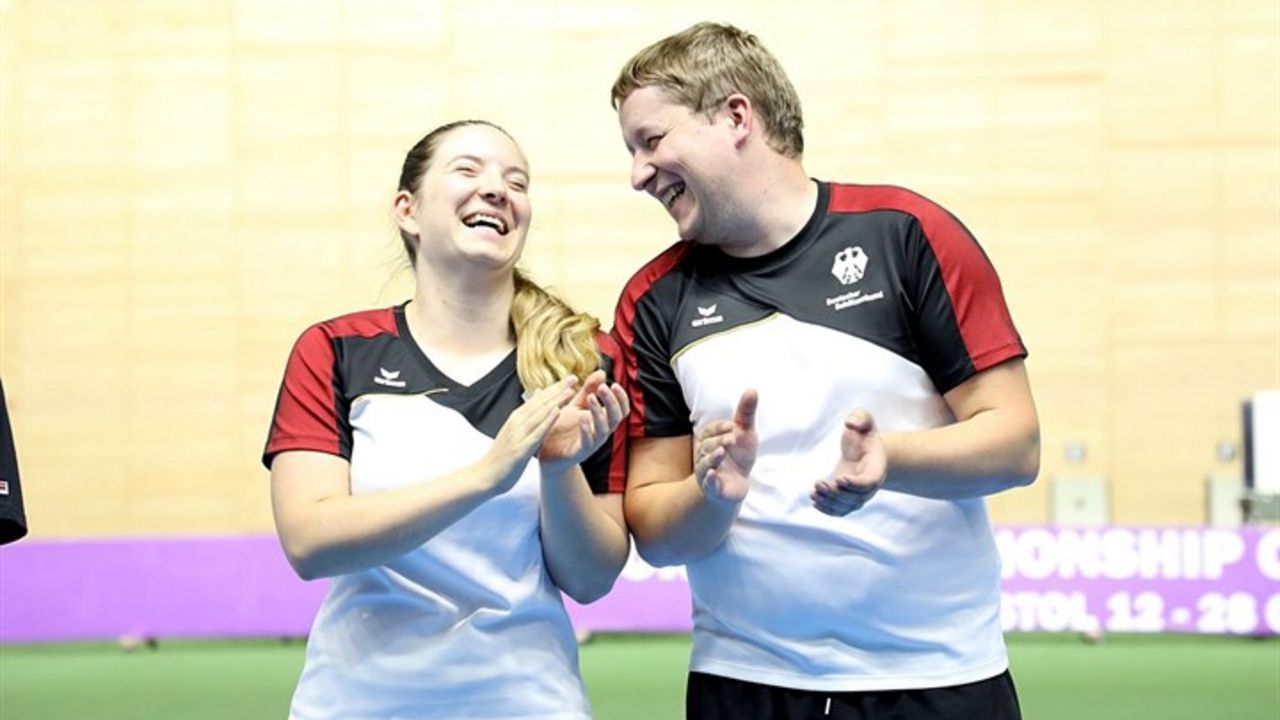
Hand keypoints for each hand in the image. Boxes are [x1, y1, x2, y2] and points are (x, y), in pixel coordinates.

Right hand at [484, 377, 576, 493]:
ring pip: (540, 414)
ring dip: (555, 401)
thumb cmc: (501, 455)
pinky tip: (558, 412)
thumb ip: (526, 414)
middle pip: (540, 402)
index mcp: (516, 418)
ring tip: (570, 391)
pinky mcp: (520, 449)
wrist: (485, 476)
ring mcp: (518, 434)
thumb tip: (536, 394)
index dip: (555, 388)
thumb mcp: (513, 431)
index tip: (570, 378)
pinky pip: (537, 433)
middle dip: (558, 390)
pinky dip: (547, 421)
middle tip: (574, 378)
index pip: (538, 399)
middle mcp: (516, 422)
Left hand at [539, 370, 629, 469]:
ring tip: (591, 398)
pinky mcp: (580, 453)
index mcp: (602, 419)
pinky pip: (588, 442)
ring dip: (599, 412)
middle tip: (603, 388)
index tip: (614, 383)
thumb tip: (602, 372)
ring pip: (604, 429)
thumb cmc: (563, 427)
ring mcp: (593, 443)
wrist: (546, 452)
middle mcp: (601, 431)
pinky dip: (587, 430)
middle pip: (617, 417)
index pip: (621, 409)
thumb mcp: (575, 405)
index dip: (621, 397)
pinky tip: (582, 417)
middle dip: (612, 401)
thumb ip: (588, 390)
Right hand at [693, 389, 757, 506]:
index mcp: (710, 440)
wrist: (737, 485)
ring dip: (712, 458)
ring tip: (721, 452)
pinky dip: (709, 479)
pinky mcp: (713, 489)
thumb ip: (746, 413)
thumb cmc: (738, 456)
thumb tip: (752, 389)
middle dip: (718, 441)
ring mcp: (707, 472)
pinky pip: (708, 484)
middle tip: (732, 439)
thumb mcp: (745, 433)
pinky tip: (713, 474)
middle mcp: (704, 455)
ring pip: (704, 464)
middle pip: (706, 446)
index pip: (710, 431)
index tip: (731, 425)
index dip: (719, 428)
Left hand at [812, 408, 885, 515]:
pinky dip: (829, 510)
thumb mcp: (864, 420)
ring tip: (813, 493)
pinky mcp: (850, 499)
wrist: (864, 451)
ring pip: (849, 506)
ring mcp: (861, 494)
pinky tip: (815, 502)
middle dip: (837, 494)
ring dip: (830, 503)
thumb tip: (850, 422)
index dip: (857, 484)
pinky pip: (842, 511)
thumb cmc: (863, 435)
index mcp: (877, 467)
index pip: (871, 481)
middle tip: (819, 484)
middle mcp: (871, 485)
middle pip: (858, 498)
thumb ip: (860, 417)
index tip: (840, 478)